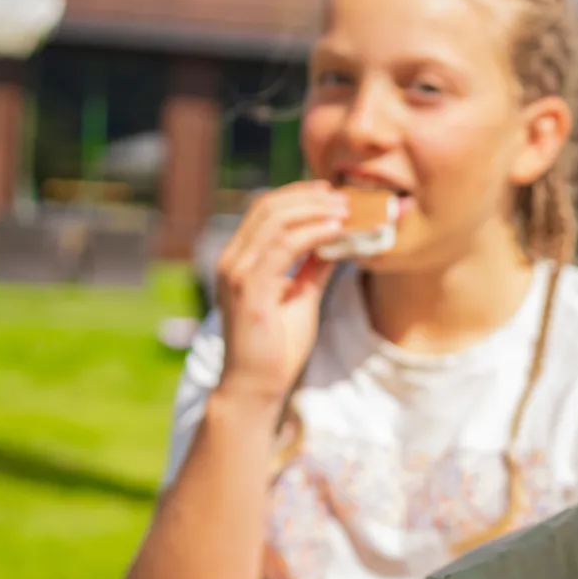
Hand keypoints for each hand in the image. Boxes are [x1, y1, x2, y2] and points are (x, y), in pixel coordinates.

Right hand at [214, 182, 347, 404]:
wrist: (257, 386)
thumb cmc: (277, 347)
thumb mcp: (301, 297)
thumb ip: (313, 268)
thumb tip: (336, 242)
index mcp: (240, 259)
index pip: (266, 210)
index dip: (299, 195)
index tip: (332, 192)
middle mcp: (232, 260)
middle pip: (268, 207)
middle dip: (310, 198)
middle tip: (345, 197)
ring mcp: (236, 273)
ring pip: (274, 221)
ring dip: (314, 211)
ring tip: (345, 210)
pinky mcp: (248, 289)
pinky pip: (281, 247)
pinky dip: (310, 233)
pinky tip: (334, 231)